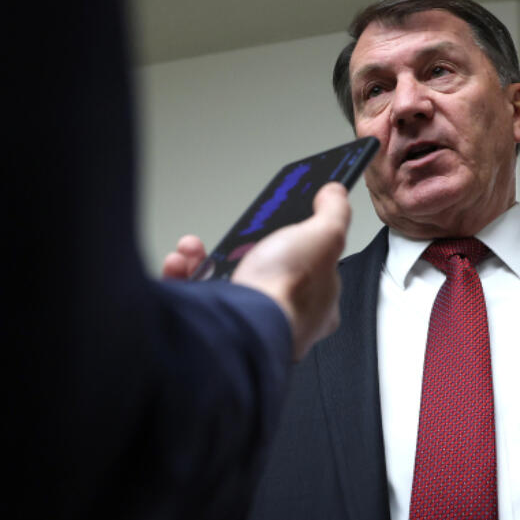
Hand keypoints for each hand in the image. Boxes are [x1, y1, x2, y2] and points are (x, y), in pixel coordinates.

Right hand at [162, 182, 351, 360]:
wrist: (243, 323)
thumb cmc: (287, 291)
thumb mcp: (323, 237)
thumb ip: (334, 214)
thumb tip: (336, 195)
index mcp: (320, 305)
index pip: (319, 274)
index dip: (303, 248)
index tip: (286, 228)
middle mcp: (286, 319)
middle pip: (266, 273)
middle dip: (243, 246)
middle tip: (236, 236)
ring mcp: (250, 322)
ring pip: (226, 283)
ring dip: (205, 257)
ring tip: (197, 248)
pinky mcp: (217, 324)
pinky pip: (199, 297)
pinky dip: (185, 274)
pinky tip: (183, 262)